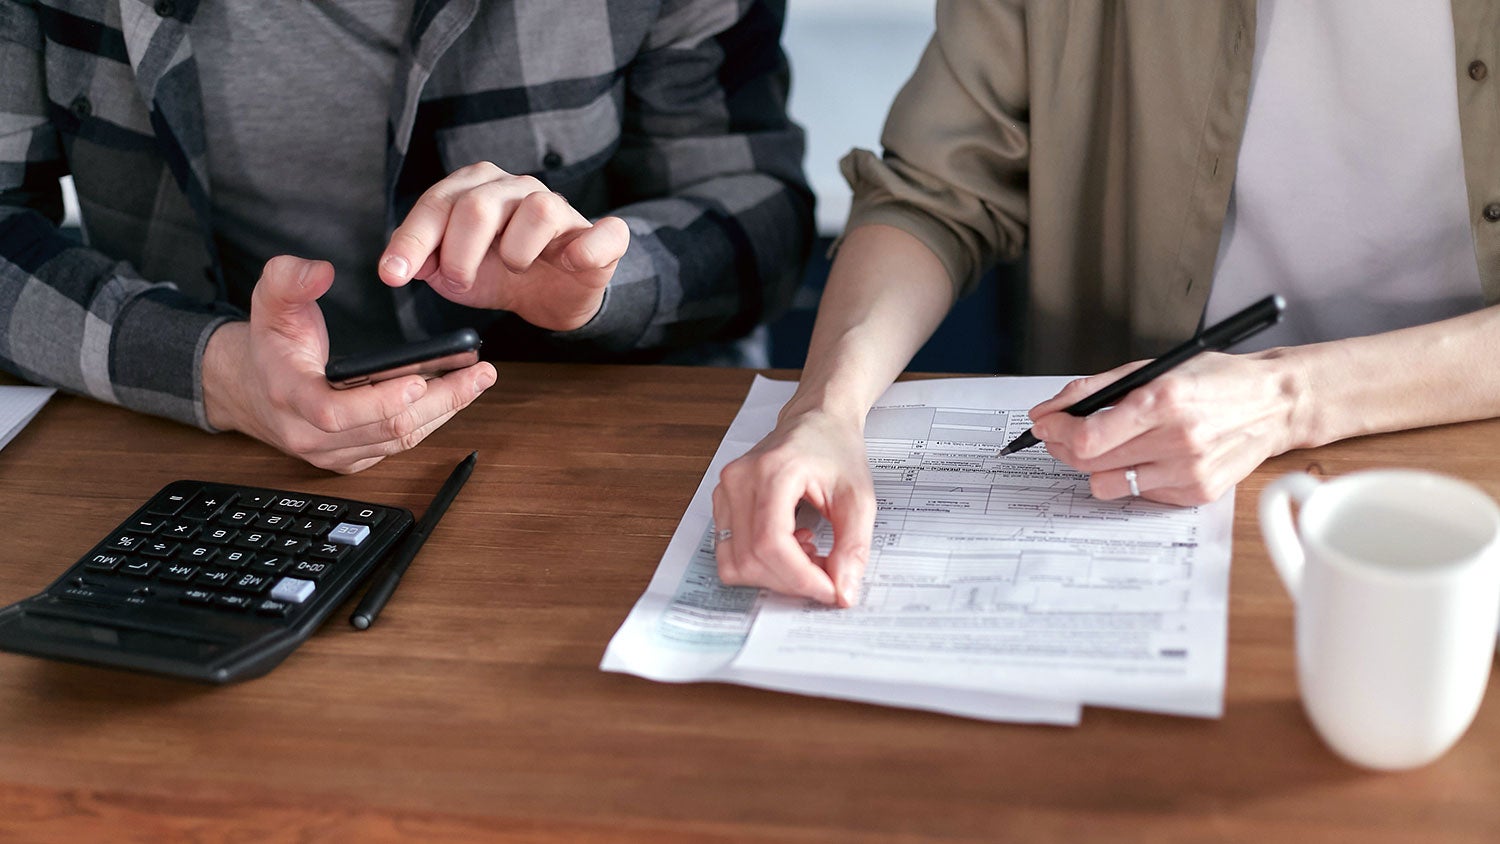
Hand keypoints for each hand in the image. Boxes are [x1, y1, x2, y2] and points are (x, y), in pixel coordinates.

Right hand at [203, 255, 496, 472]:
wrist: (254, 389)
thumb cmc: (270, 344)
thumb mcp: (268, 301)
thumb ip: (288, 279)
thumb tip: (320, 271)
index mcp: (290, 397)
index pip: (335, 413)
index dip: (379, 401)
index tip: (420, 380)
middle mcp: (310, 435)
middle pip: (384, 430)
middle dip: (439, 402)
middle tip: (478, 374)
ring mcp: (334, 453)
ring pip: (399, 441)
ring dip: (445, 411)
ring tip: (478, 380)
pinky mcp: (353, 458)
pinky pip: (398, 446)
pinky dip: (431, 421)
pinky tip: (456, 395)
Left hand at [377, 162, 629, 330]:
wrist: (551, 296)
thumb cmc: (501, 274)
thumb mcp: (453, 272)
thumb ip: (425, 261)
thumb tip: (402, 264)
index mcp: (477, 188)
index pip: (438, 203)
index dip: (412, 240)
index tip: (393, 275)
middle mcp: (518, 188)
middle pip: (479, 206)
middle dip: (459, 254)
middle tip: (460, 281)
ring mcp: (562, 209)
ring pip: (538, 210)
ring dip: (515, 252)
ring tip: (514, 268)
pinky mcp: (602, 237)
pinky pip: (604, 233)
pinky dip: (586, 250)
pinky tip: (568, 262)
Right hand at [713, 409, 875, 606]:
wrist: (816, 420)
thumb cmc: (836, 449)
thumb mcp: (859, 497)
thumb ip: (853, 547)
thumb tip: (843, 593)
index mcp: (773, 470)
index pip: (771, 543)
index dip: (801, 578)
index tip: (830, 590)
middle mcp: (739, 480)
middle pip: (751, 558)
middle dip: (791, 581)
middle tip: (825, 575)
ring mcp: (724, 491)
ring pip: (734, 562)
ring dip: (774, 576)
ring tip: (807, 554)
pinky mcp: (721, 503)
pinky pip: (730, 553)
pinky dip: (761, 564)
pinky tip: (790, 546)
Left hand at [1028, 351, 1301, 504]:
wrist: (1274, 404)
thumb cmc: (1212, 380)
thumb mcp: (1152, 368)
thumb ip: (1094, 389)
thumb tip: (1047, 410)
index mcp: (1163, 401)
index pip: (1087, 437)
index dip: (1055, 433)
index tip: (1044, 424)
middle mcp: (1177, 440)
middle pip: (1090, 463)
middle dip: (1064, 447)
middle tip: (1060, 434)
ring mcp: (1189, 471)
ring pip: (1108, 485)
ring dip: (1095, 466)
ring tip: (1105, 446)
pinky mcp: (1197, 492)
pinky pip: (1139, 494)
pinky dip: (1131, 475)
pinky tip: (1145, 455)